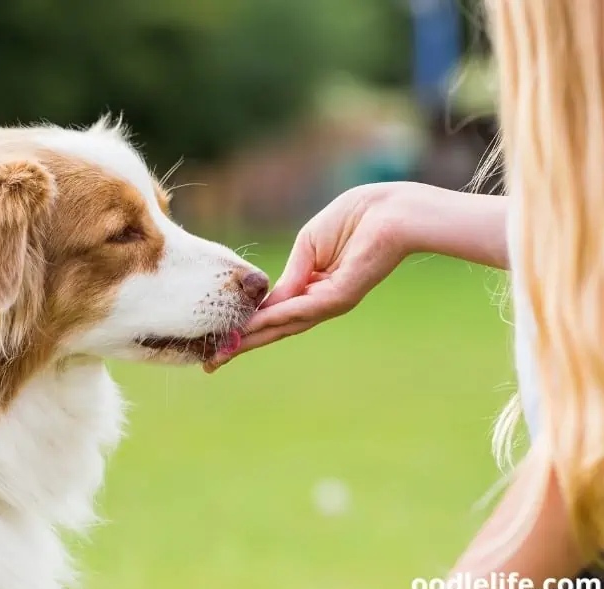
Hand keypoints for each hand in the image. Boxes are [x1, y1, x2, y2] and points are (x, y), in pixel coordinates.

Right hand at [204, 182, 410, 371]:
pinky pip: (302, 309)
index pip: (275, 314)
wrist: (391, 210)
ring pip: (285, 325)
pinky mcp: (341, 296)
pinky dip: (276, 317)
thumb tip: (266, 303)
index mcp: (314, 289)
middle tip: (212, 363)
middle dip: (243, 345)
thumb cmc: (355, 218)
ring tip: (224, 352)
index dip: (247, 326)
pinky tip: (253, 325)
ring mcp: (331, 302)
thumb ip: (289, 276)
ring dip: (252, 338)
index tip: (219, 341)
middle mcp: (321, 302)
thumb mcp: (308, 247)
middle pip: (277, 328)